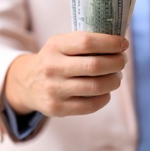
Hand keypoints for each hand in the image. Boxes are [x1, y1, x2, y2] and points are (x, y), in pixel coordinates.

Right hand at [4, 32, 128, 116]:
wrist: (27, 84)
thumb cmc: (53, 61)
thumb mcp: (59, 45)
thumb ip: (83, 43)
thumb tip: (119, 43)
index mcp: (54, 46)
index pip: (86, 42)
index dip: (110, 43)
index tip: (122, 44)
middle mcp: (52, 67)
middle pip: (95, 65)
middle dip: (117, 62)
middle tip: (121, 61)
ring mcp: (54, 89)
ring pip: (96, 86)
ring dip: (114, 81)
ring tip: (116, 77)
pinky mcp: (58, 108)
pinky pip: (91, 104)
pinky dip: (104, 97)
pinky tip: (104, 91)